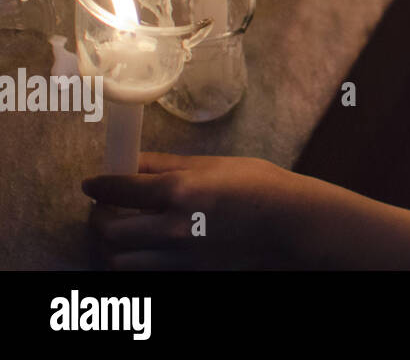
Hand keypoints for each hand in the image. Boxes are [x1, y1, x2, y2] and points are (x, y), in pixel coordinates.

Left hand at [83, 152, 310, 268]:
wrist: (291, 223)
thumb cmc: (259, 185)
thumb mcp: (214, 164)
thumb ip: (168, 165)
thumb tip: (134, 162)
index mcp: (179, 190)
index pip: (117, 189)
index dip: (98, 185)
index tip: (91, 184)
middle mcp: (172, 226)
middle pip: (109, 230)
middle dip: (99, 218)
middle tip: (105, 208)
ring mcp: (180, 255)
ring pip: (120, 259)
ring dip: (113, 245)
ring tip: (121, 231)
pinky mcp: (189, 273)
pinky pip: (146, 271)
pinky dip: (137, 260)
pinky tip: (146, 248)